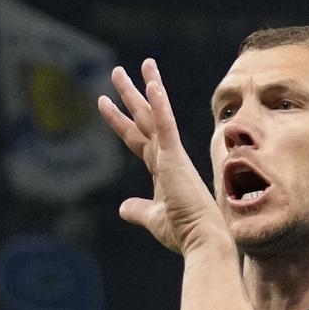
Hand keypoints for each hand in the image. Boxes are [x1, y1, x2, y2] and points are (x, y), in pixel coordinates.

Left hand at [97, 58, 229, 253]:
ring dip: (140, 91)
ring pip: (152, 116)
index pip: (137, 139)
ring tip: (127, 69)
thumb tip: (123, 207)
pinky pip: (165, 126)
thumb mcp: (153, 218)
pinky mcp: (175, 158)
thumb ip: (138, 209)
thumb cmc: (184, 231)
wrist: (202, 239)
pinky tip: (152, 85)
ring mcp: (172, 155)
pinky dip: (159, 105)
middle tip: (117, 72)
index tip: (106, 102)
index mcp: (164, 170)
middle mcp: (168, 157)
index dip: (120, 121)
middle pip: (143, 120)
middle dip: (129, 96)